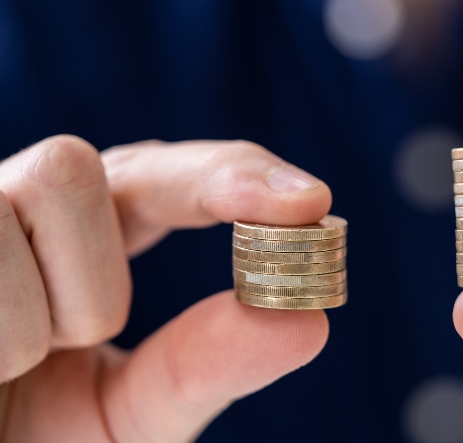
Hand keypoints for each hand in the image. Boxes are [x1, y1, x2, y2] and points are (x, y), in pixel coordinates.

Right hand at [0, 137, 331, 441]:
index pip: (169, 175)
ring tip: (1, 372)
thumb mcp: (129, 418)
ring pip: (27, 195)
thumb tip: (307, 322)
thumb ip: (206, 367)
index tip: (311, 202)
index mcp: (88, 236)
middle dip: (86, 277)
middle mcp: (22, 210)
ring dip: (29, 321)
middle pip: (76, 165)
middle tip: (62, 350)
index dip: (234, 174)